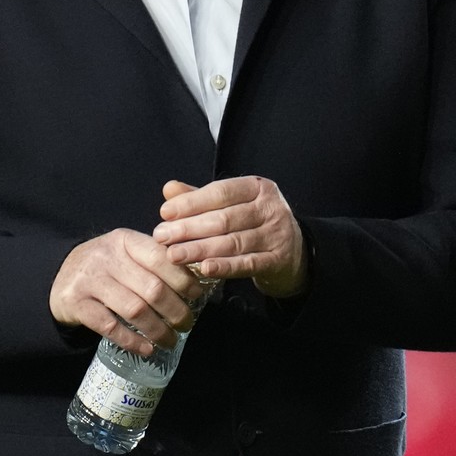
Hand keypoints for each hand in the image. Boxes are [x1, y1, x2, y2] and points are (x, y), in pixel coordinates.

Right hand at [49, 228, 207, 354]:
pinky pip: (110, 327)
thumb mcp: (125, 252)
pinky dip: (132, 341)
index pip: (160, 257)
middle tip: (187, 324)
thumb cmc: (105, 266)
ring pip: (134, 310)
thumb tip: (196, 279)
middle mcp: (106, 257)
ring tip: (170, 340)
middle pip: (151, 288)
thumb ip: (153, 259)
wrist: (59, 276)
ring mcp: (89, 281)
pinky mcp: (76, 304)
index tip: (197, 296)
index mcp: (124, 240)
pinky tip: (147, 348)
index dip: (183, 278)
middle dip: (175, 310)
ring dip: (157, 330)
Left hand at [152, 176, 308, 297]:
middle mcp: (271, 207)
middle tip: (162, 237)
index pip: (221, 192)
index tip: (165, 213)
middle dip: (189, 228)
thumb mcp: (231, 205)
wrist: (293, 252)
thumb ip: (200, 197)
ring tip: (173, 255)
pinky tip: (204, 268)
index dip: (191, 202)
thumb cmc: (254, 224)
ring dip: (200, 249)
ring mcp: (277, 234)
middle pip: (224, 218)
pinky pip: (247, 263)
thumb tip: (169, 189)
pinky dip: (224, 266)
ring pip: (233, 242)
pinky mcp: (279, 259)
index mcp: (258, 187)